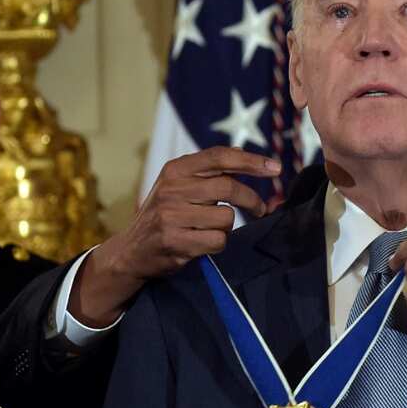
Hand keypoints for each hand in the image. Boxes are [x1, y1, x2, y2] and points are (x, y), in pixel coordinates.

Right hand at [70, 147, 280, 326]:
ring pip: (225, 218)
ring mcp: (171, 215)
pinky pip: (217, 241)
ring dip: (227, 227)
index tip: (275, 168)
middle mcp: (172, 188)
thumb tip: (249, 159)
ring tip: (210, 230)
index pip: (219, 157)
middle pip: (228, 188)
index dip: (251, 160)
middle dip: (251, 200)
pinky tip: (201, 244)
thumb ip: (208, 173)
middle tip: (261, 209)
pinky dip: (217, 245)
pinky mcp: (174, 240)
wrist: (131, 250)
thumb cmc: (164, 214)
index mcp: (175, 169)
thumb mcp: (178, 185)